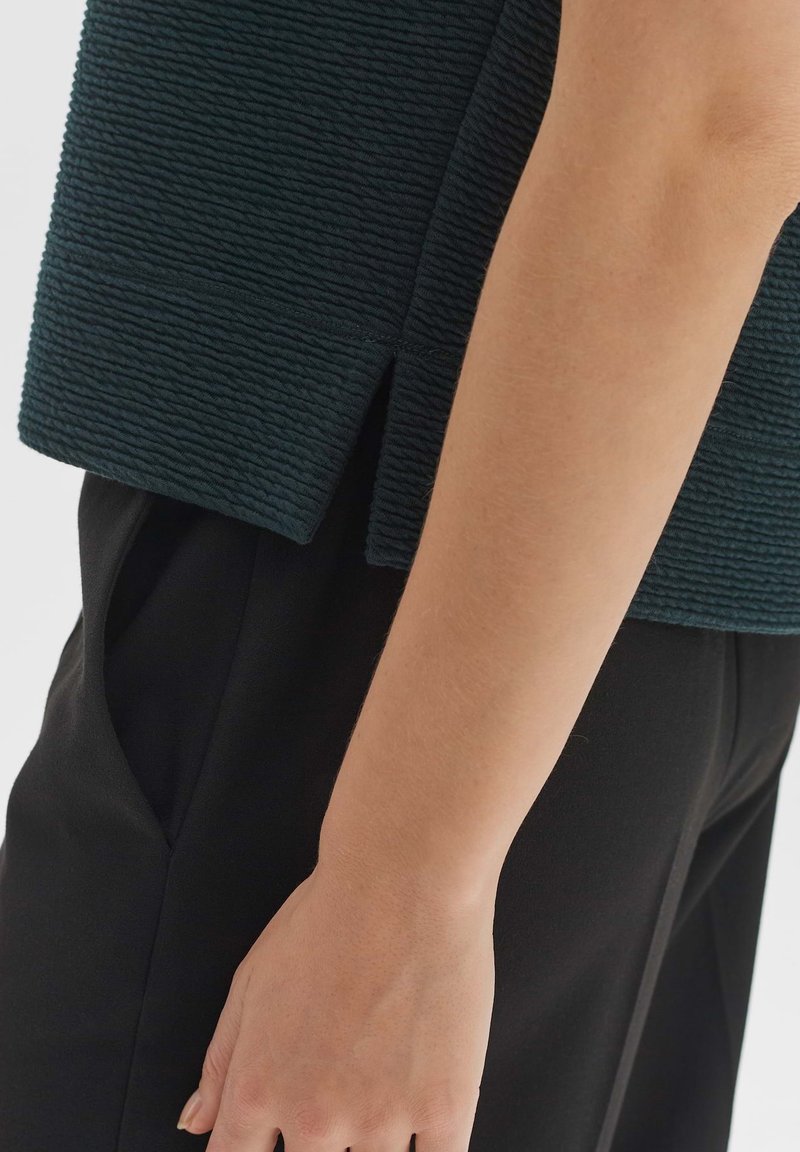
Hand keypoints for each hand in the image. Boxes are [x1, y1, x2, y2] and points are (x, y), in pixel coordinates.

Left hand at [176, 856, 495, 1150]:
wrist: (404, 881)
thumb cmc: (329, 916)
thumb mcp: (252, 980)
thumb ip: (221, 1060)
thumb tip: (195, 1120)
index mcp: (258, 1088)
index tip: (270, 1140)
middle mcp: (314, 1118)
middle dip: (316, 1145)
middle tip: (335, 1097)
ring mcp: (382, 1120)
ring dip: (373, 1144)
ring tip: (382, 1087)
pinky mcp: (444, 1107)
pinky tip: (423, 1127)